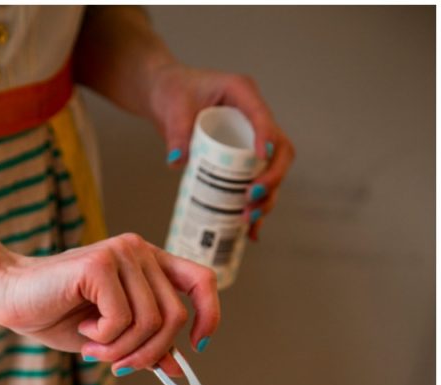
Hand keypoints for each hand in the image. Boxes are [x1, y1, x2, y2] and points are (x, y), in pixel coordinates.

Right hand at [0, 233, 218, 375]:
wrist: (9, 297)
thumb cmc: (54, 313)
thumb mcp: (109, 336)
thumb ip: (144, 343)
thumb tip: (176, 368)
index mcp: (147, 262)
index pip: (201, 281)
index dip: (208, 315)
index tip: (197, 346)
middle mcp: (139, 250)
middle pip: (174, 315)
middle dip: (147, 352)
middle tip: (116, 365)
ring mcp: (121, 253)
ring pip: (150, 321)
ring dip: (121, 348)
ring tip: (93, 348)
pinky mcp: (100, 264)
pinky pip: (122, 318)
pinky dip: (103, 338)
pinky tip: (83, 330)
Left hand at [149, 64, 295, 239]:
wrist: (165, 95)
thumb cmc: (172, 93)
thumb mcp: (172, 108)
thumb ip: (175, 131)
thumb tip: (177, 161)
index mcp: (243, 94)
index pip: (263, 118)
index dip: (267, 138)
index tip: (262, 159)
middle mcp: (253, 118)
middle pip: (279, 151)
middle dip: (271, 179)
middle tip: (250, 199)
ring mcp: (251, 140)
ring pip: (271, 172)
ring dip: (266, 198)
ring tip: (248, 220)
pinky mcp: (241, 159)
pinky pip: (254, 183)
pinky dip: (254, 206)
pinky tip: (251, 233)